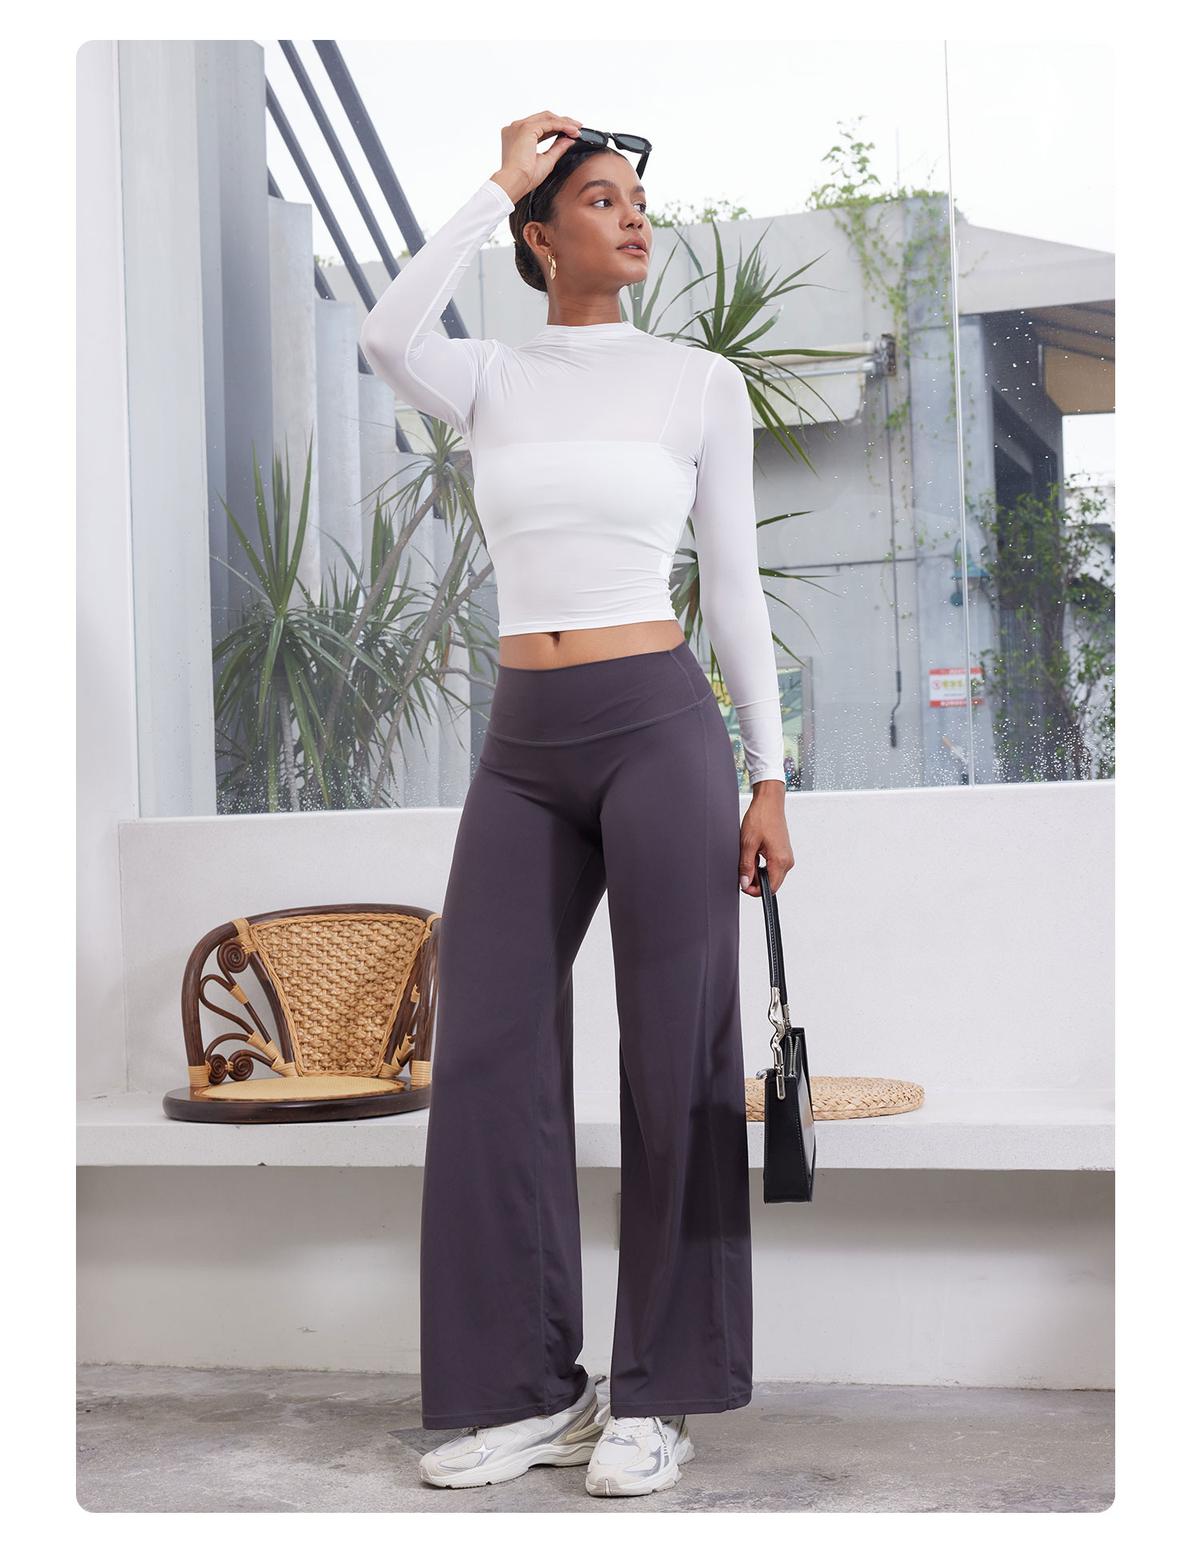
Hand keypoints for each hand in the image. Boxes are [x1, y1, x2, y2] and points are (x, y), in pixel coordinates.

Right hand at [491, 112, 582, 203]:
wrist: (515, 183)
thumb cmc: (524, 177)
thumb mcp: (546, 160)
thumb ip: (557, 148)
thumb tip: (569, 140)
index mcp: (517, 136)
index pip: (540, 125)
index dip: (556, 127)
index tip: (570, 131)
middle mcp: (516, 128)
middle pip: (544, 118)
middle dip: (562, 121)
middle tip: (578, 127)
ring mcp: (520, 126)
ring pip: (547, 118)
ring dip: (564, 123)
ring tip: (577, 130)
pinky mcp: (526, 128)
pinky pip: (549, 123)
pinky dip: (562, 126)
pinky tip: (572, 131)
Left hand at [738, 782, 793, 896]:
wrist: (769, 802)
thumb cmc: (761, 817)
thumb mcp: (748, 844)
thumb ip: (746, 866)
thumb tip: (745, 883)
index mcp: (780, 860)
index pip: (771, 888)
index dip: (755, 891)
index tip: (743, 885)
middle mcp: (787, 861)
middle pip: (772, 883)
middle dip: (756, 882)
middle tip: (743, 870)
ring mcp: (787, 857)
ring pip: (772, 875)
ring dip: (758, 872)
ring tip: (750, 856)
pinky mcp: (784, 853)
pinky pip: (773, 866)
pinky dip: (763, 865)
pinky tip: (756, 853)